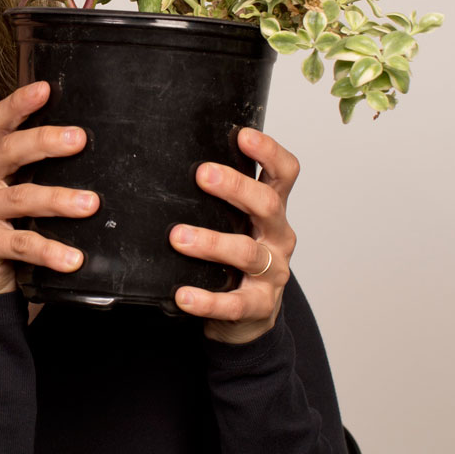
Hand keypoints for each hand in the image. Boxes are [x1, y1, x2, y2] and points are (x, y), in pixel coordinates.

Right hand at [0, 81, 99, 294]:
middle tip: (79, 139)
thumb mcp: (16, 192)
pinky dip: (50, 251)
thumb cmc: (5, 226)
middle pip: (9, 152)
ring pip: (19, 198)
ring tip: (91, 203)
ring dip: (57, 200)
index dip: (19, 104)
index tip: (45, 88)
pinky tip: (73, 258)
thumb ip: (36, 172)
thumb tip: (87, 149)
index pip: (0, 123)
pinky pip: (20, 244)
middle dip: (45, 142)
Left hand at [170, 128, 298, 344]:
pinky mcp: (258, 307)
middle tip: (202, 174)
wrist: (248, 318)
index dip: (269, 152)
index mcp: (273, 211)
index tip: (243, 135)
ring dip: (211, 242)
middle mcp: (278, 237)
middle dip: (236, 187)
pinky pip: (234, 303)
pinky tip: (183, 295)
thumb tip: (170, 159)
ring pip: (247, 253)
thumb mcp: (235, 222)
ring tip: (178, 237)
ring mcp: (272, 273)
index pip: (284, 173)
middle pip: (267, 205)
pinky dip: (207, 300)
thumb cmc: (234, 259)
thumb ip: (219, 198)